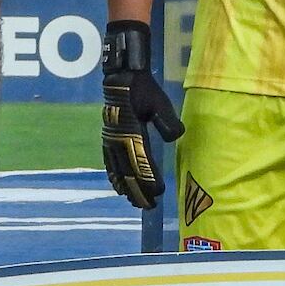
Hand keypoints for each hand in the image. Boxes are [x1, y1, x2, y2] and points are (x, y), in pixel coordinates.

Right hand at [101, 20, 182, 209]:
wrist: (122, 79)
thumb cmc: (144, 90)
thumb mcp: (159, 102)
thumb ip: (167, 120)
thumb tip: (176, 136)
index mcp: (132, 132)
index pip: (141, 161)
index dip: (150, 178)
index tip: (159, 192)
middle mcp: (118, 140)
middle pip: (128, 171)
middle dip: (138, 190)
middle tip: (149, 206)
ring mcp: (111, 141)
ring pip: (118, 171)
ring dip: (127, 188)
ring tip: (135, 203)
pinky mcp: (108, 140)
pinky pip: (109, 163)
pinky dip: (114, 177)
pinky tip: (118, 187)